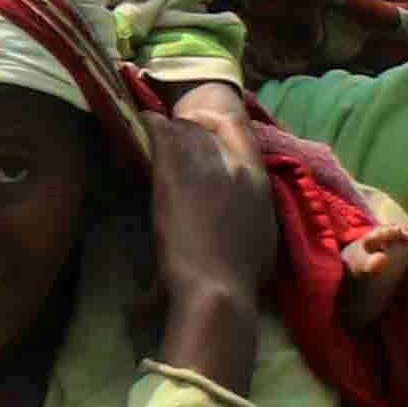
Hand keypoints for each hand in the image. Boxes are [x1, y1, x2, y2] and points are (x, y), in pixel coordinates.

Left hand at [142, 104, 273, 322]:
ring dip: (172, 129)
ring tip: (159, 126)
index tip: (208, 124)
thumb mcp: (263, 236)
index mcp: (257, 178)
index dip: (223, 125)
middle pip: (210, 129)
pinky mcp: (173, 173)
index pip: (242, 133)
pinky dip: (151, 125)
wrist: (217, 286)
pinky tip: (144, 120)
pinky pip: (160, 134)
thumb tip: (244, 206)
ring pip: (185, 129)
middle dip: (194, 127)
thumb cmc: (242, 273)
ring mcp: (202, 164)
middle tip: (179, 131)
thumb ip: (254, 211)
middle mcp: (232, 162)